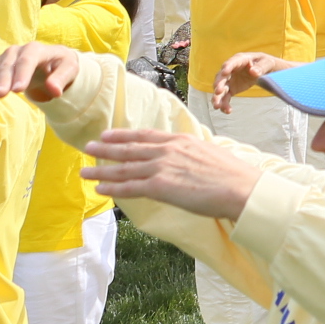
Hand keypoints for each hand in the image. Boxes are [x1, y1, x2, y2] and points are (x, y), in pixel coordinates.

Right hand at [0, 41, 85, 105]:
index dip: (22, 74)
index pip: (27, 60)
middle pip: (7, 67)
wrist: (52, 62)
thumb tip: (54, 91)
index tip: (18, 90)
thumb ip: (62, 78)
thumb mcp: (69, 68)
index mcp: (35, 49)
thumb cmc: (61, 65)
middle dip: (2, 81)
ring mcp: (2, 62)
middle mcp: (15, 53)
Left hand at [79, 127, 264, 221]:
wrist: (239, 187)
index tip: (107, 135)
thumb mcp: (208, 152)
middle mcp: (167, 150)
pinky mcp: (160, 187)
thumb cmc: (230, 173)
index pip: (145, 135)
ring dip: (102, 169)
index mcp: (180, 140)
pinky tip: (100, 188)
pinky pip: (130, 187)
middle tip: (88, 147)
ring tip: (85, 170)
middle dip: (106, 149)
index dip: (123, 135)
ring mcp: (162, 167)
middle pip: (129, 149)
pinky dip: (113, 188)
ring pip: (124, 168)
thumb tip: (185, 158)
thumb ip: (190, 153)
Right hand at [211, 51, 296, 108]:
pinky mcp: (231, 89)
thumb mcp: (267, 63)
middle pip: (222, 77)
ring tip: (217, 106)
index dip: (227, 66)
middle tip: (218, 92)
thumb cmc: (266, 63)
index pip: (232, 62)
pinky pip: (226, 97)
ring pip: (221, 89)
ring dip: (218, 98)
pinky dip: (225, 104)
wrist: (265, 71)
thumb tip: (253, 72)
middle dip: (219, 84)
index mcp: (241, 59)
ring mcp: (230, 80)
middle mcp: (231, 69)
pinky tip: (227, 111)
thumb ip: (261, 67)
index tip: (224, 72)